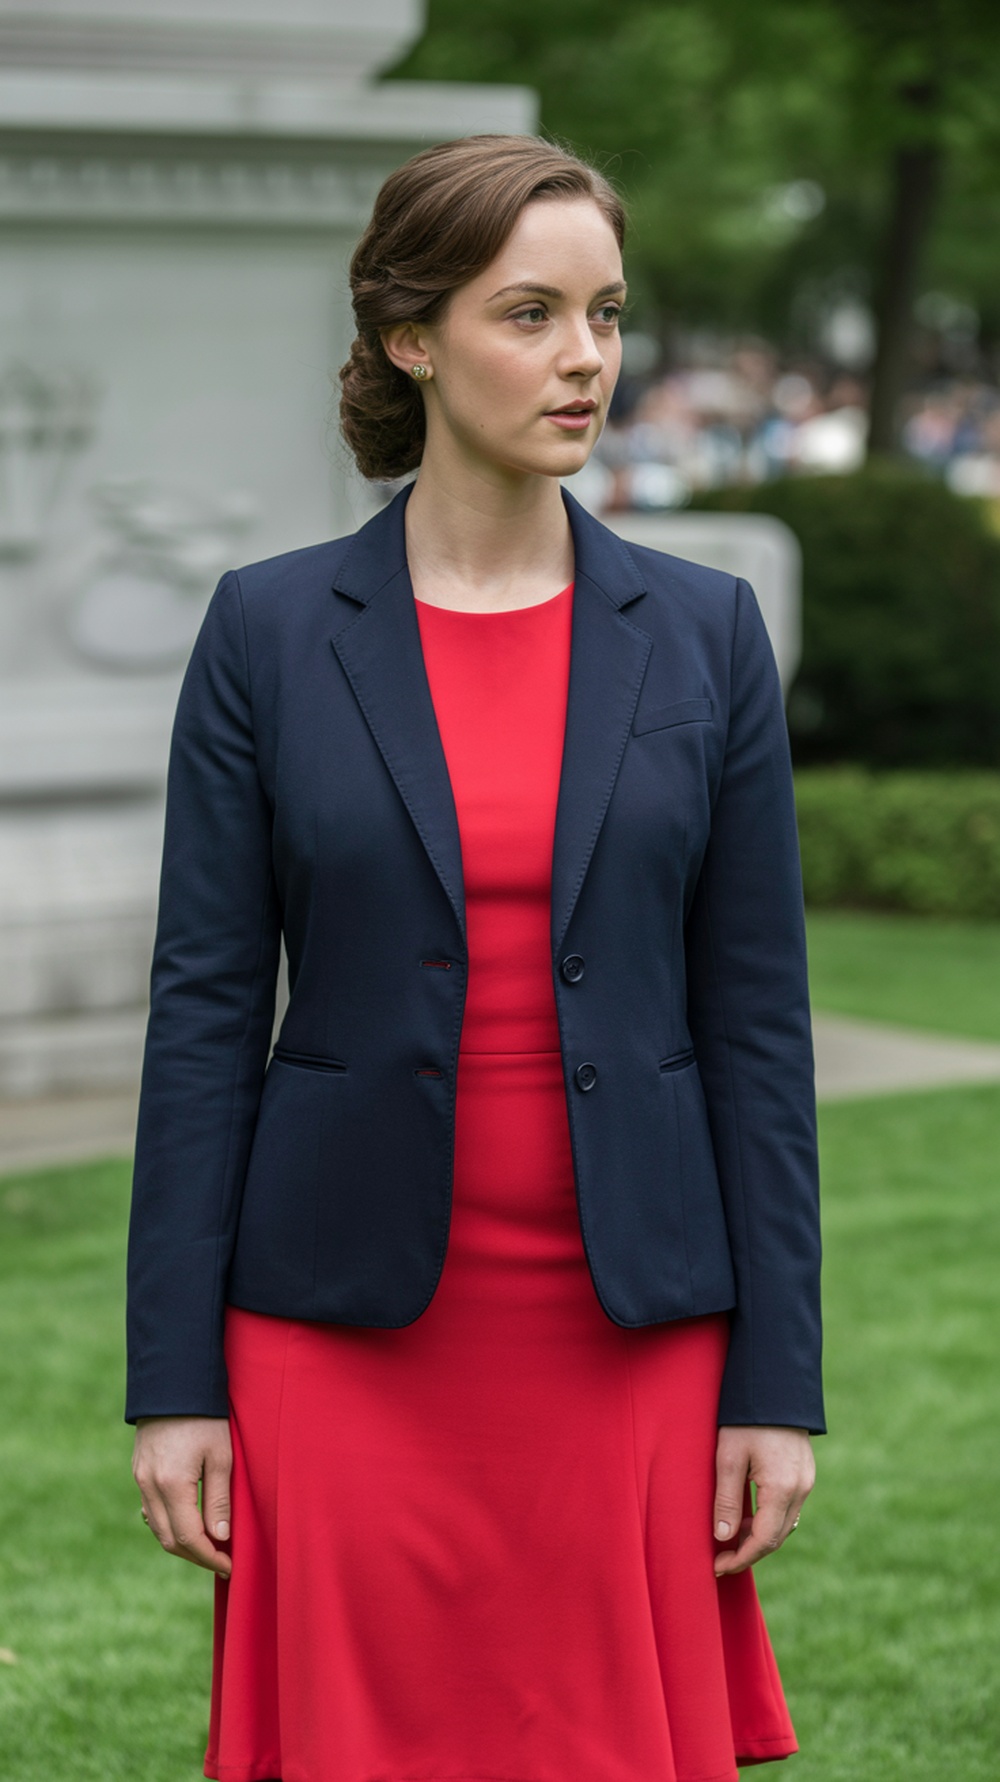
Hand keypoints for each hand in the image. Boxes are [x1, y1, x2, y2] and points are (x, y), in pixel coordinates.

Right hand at [132, 1415, 232, 1578]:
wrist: (174, 1381)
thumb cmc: (205, 1416)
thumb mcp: (221, 1456)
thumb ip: (219, 1499)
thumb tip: (220, 1538)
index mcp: (171, 1484)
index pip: (188, 1538)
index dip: (209, 1557)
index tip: (230, 1566)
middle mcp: (149, 1486)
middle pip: (168, 1539)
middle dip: (195, 1556)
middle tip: (221, 1561)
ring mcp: (140, 1479)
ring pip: (157, 1527)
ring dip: (181, 1543)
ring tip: (208, 1546)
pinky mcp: (139, 1471)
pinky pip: (150, 1510)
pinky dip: (169, 1524)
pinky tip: (187, 1523)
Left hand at [713, 1424, 813, 1577]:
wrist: (774, 1383)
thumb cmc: (746, 1419)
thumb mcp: (728, 1458)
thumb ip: (727, 1501)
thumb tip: (723, 1539)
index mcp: (782, 1488)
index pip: (763, 1540)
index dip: (740, 1559)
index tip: (717, 1567)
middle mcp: (800, 1489)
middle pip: (777, 1538)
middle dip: (749, 1553)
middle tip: (721, 1560)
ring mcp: (806, 1481)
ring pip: (784, 1525)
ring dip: (759, 1537)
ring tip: (730, 1540)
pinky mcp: (805, 1473)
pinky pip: (789, 1508)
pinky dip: (769, 1520)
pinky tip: (748, 1517)